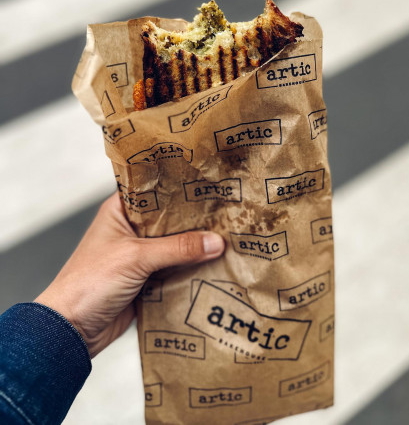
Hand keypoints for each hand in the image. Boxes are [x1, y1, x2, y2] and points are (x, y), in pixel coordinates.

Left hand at [34, 193, 224, 357]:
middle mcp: (133, 230)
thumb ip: (177, 249)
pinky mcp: (149, 278)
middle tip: (227, 214)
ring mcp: (142, 255)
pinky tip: (216, 264)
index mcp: (122, 212)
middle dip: (196, 221)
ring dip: (197, 246)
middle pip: (172, 221)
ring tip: (229, 237)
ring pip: (176, 246)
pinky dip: (193, 268)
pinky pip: (176, 269)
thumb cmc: (89, 283)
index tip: (210, 186)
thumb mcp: (136, 257)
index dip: (182, 188)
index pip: (156, 191)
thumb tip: (215, 242)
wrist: (73, 330)